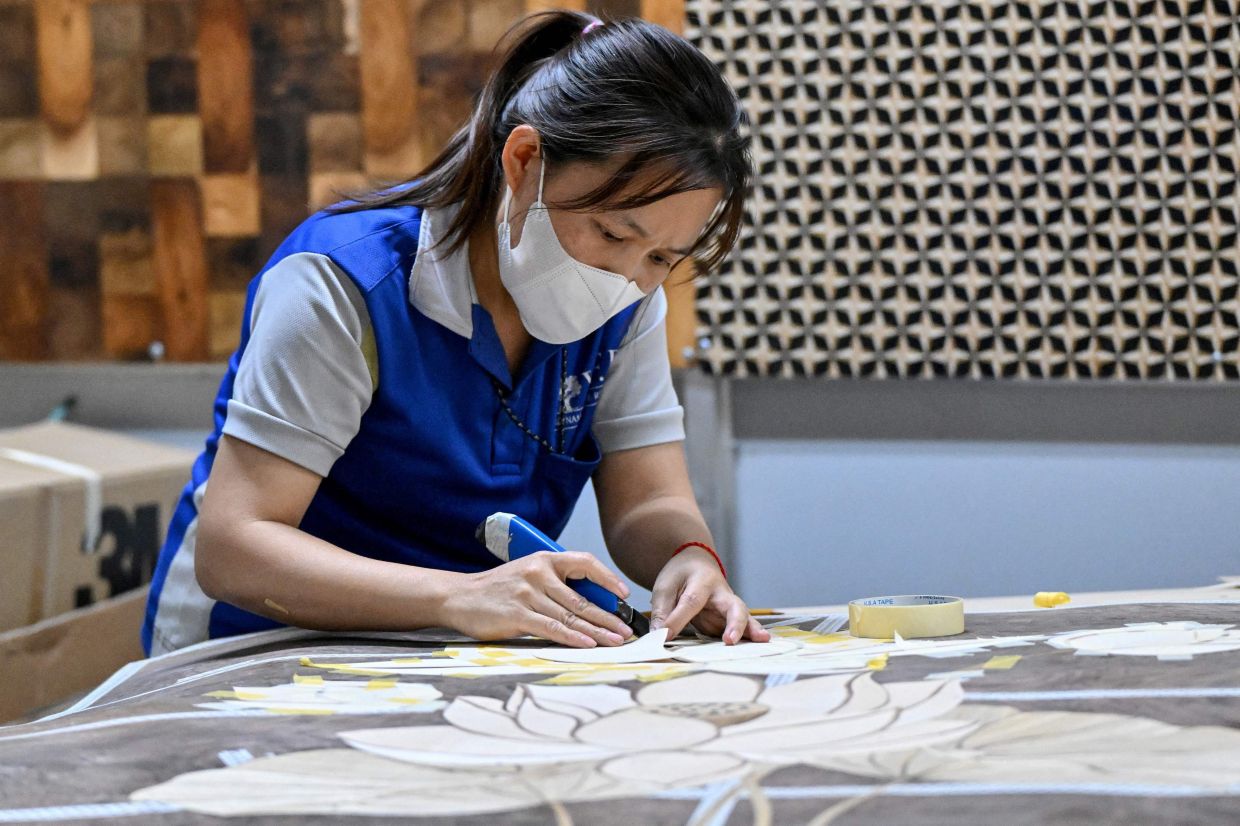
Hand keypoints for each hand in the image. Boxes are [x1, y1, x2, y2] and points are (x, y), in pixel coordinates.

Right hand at [441, 552, 633, 647]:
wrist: (459, 596)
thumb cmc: (499, 589)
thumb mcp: (528, 575)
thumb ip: (555, 586)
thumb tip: (592, 607)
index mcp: (544, 559)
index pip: (584, 562)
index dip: (607, 578)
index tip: (624, 595)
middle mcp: (538, 573)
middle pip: (582, 598)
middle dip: (608, 616)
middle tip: (627, 630)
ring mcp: (528, 593)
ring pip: (571, 616)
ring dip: (596, 631)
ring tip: (615, 641)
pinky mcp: (517, 614)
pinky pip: (552, 627)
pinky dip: (572, 638)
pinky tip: (588, 645)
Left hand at [649, 547, 771, 644]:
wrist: (696, 563)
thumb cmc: (681, 574)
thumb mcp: (665, 587)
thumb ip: (662, 611)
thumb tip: (659, 636)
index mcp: (702, 581)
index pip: (692, 602)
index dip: (678, 620)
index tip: (665, 636)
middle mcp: (721, 593)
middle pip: (732, 606)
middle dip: (734, 623)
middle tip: (730, 640)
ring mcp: (728, 607)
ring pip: (744, 617)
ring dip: (751, 630)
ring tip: (762, 640)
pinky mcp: (729, 618)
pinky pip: (741, 628)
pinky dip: (749, 637)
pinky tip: (757, 647)